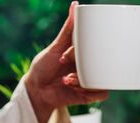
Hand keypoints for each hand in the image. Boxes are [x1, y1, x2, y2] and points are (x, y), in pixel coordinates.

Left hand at [24, 1, 108, 122]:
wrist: (37, 92)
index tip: (65, 55)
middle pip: (101, 64)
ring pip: (102, 79)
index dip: (80, 52)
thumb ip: (67, 29)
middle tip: (65, 67)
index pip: (95, 48)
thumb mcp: (55, 47)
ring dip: (85, 81)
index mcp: (82, 55)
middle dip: (82, 67)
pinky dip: (92, 92)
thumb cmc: (43, 68)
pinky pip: (102, 93)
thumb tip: (75, 4)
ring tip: (67, 80)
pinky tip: (77, 90)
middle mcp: (88, 67)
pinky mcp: (89, 95)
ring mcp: (90, 81)